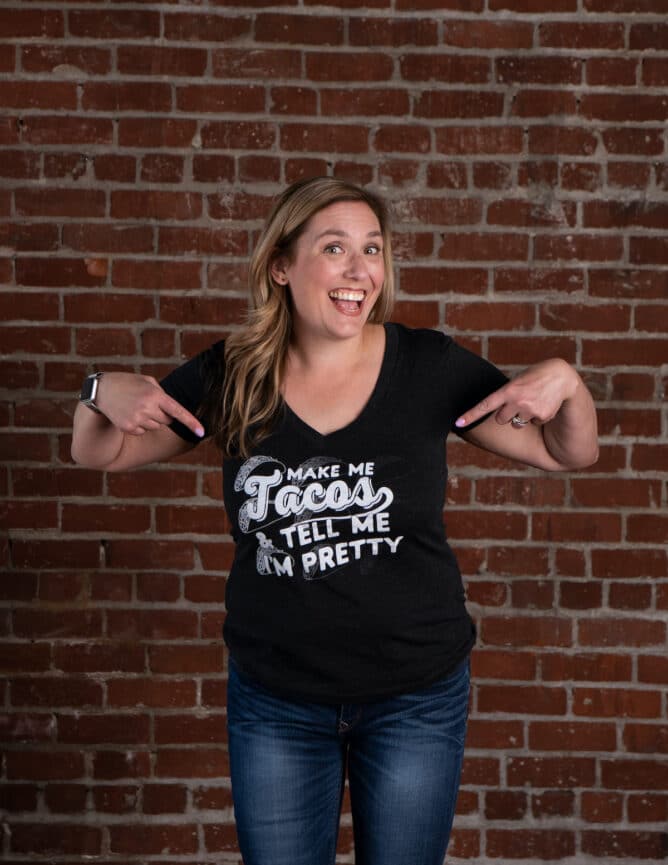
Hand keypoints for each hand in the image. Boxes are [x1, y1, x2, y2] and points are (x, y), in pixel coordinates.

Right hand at [95, 372, 203, 437]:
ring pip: (155, 427)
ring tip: (136, 407)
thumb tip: (173, 413)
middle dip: (162, 414)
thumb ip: (162, 394)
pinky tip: (129, 414)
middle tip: (147, 403)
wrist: (102, 390)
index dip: (191, 422)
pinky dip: (139, 425)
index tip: (202, 432)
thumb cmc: (129, 383)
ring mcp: (137, 419)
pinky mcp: (128, 427)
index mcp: (155, 395)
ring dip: (150, 420)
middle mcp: (147, 407)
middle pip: (167, 421)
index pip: (178, 411)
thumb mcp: (147, 381)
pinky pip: (143, 432)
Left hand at [456, 359, 579, 428]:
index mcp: (508, 390)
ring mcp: (529, 410)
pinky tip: (544, 403)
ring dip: (522, 416)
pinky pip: (533, 423)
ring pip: (517, 423)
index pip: (485, 405)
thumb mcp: (518, 381)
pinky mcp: (541, 417)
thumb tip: (496, 412)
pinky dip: (537, 416)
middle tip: (517, 403)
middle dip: (506, 414)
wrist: (561, 376)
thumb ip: (506, 394)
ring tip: (532, 401)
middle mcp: (517, 401)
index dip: (470, 415)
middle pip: (500, 419)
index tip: (457, 423)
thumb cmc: (535, 376)